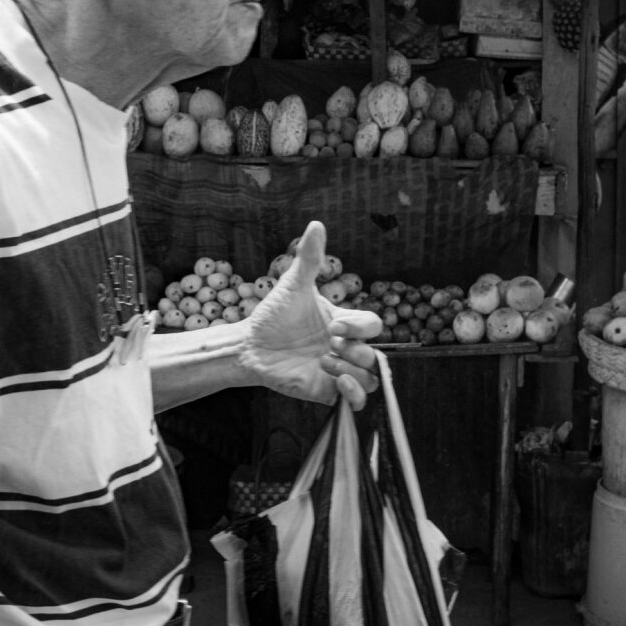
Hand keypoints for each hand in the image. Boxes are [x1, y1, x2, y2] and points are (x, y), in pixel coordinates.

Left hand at [239, 221, 382, 408]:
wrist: (250, 345)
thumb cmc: (273, 315)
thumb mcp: (293, 286)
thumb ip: (309, 259)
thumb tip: (317, 224)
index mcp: (344, 324)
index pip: (373, 325)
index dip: (360, 326)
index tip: (334, 324)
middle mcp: (345, 349)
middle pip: (376, 355)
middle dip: (357, 349)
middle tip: (329, 343)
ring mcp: (338, 372)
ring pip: (371, 379)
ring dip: (353, 370)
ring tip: (324, 361)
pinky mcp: (326, 392)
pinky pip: (356, 401)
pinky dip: (354, 393)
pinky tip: (335, 379)